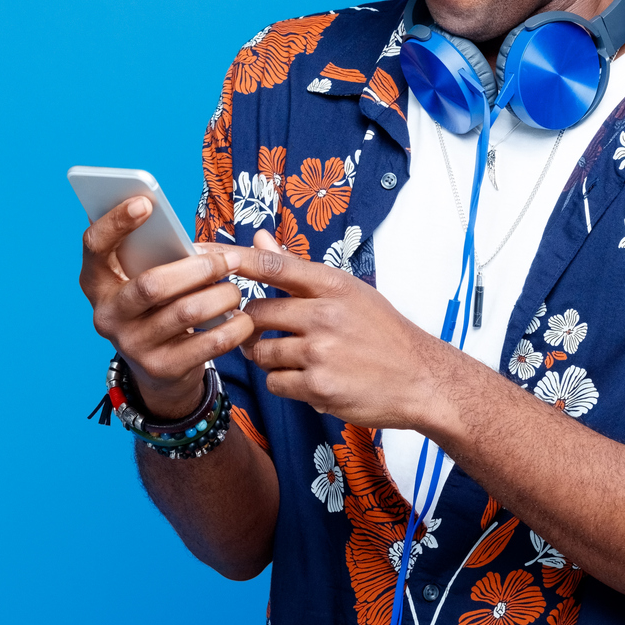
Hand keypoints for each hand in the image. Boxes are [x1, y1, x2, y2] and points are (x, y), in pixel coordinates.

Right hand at [79, 199, 254, 419]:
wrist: (158, 371)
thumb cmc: (157, 306)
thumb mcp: (145, 279)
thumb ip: (154, 252)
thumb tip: (177, 223)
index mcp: (97, 283)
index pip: (94, 246)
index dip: (116, 222)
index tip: (146, 203)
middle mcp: (107, 315)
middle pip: (152, 285)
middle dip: (199, 268)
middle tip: (230, 259)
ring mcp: (133, 345)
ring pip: (186, 312)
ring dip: (222, 295)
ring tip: (236, 289)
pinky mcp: (162, 369)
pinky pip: (208, 344)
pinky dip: (233, 327)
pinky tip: (243, 318)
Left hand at [229, 230, 461, 429]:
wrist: (422, 380)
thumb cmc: (383, 333)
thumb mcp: (348, 291)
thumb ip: (297, 268)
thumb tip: (260, 237)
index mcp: (333, 285)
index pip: (272, 264)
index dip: (233, 258)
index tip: (202, 252)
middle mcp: (325, 315)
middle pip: (256, 313)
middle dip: (253, 325)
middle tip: (267, 332)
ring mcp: (321, 352)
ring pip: (261, 352)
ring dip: (269, 357)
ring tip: (299, 359)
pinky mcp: (318, 387)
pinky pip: (275, 383)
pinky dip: (285, 383)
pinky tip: (311, 380)